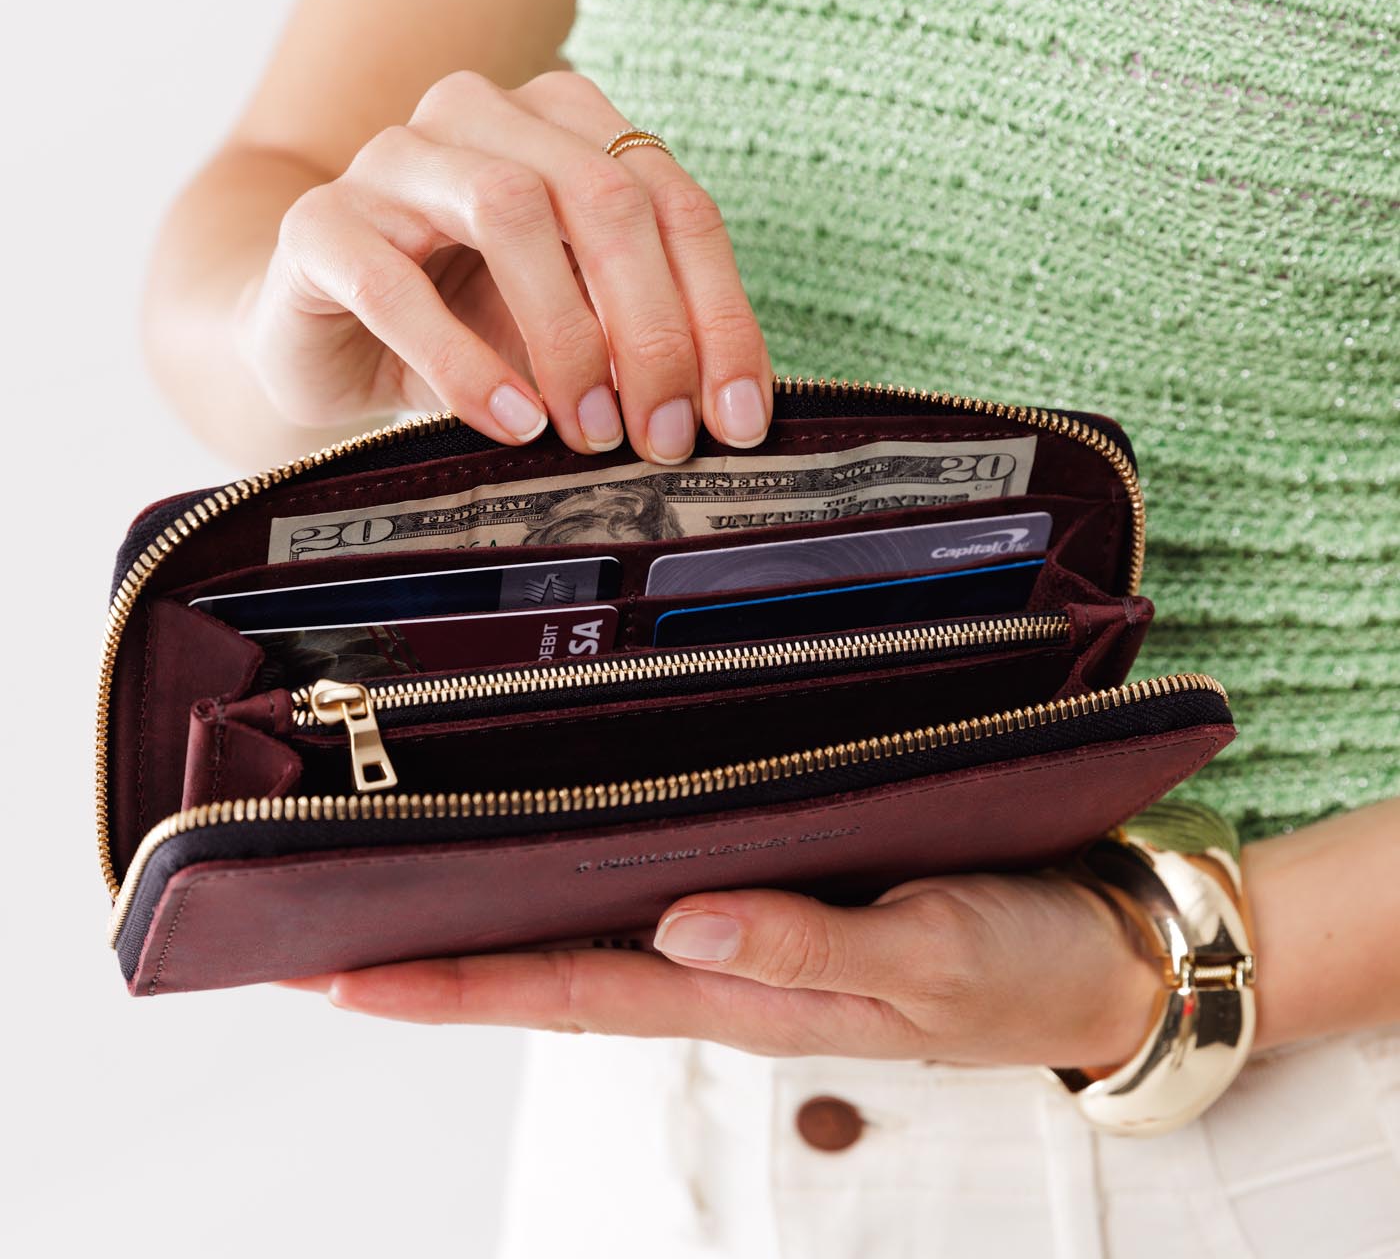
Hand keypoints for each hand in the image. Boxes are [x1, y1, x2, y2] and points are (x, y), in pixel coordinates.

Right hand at [237, 69, 771, 460]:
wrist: (320, 336)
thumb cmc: (464, 324)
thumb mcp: (573, 327)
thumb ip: (642, 340)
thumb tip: (729, 411)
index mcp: (567, 124)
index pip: (675, 205)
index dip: (719, 315)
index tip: (738, 416)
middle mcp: (485, 115)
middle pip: (604, 198)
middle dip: (652, 330)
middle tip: (666, 434)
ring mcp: (396, 157)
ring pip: (507, 210)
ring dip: (567, 337)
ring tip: (592, 430)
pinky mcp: (320, 222)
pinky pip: (395, 283)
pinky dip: (465, 363)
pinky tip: (512, 422)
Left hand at [286, 871, 1163, 1068]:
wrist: (1093, 953)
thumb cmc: (1018, 965)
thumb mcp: (926, 957)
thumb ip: (803, 947)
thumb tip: (680, 922)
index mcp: (745, 991)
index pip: (570, 987)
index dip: (453, 983)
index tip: (341, 973)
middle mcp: (723, 964)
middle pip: (553, 965)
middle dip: (437, 957)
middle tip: (322, 930)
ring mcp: (748, 932)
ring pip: (594, 933)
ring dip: (496, 920)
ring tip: (401, 892)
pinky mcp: (783, 893)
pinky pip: (656, 893)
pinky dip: (584, 880)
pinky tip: (553, 853)